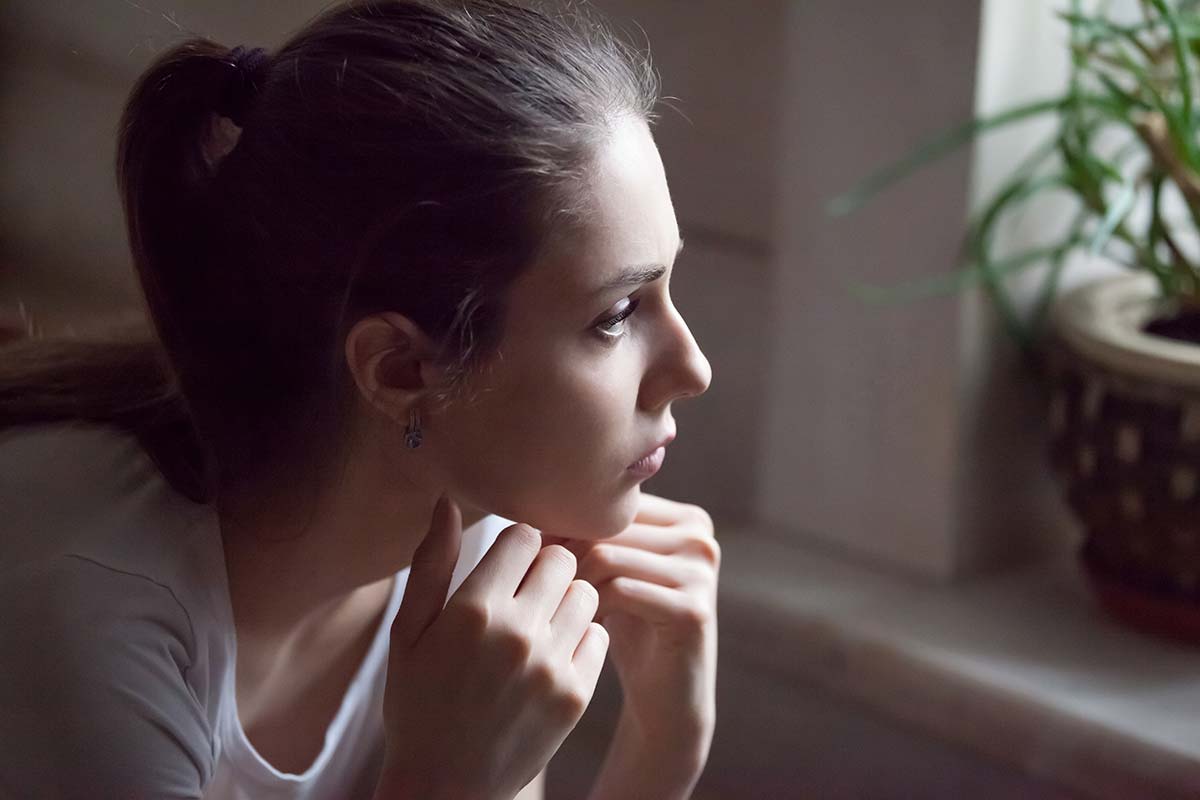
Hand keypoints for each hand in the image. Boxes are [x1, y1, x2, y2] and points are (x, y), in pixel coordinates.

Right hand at [374, 495, 608, 799]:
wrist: (444, 786)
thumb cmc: (417, 704)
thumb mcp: (408, 633)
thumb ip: (431, 563)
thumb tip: (447, 500)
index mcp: (473, 610)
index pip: (525, 535)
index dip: (516, 544)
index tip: (506, 564)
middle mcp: (518, 633)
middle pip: (562, 558)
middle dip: (545, 566)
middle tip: (526, 590)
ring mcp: (551, 666)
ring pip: (587, 592)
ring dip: (567, 599)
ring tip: (540, 622)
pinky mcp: (576, 695)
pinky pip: (599, 635)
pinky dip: (582, 638)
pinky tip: (552, 654)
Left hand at [552, 493, 718, 766]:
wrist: (666, 700)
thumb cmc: (630, 628)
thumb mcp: (615, 571)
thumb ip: (595, 533)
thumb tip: (533, 501)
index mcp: (687, 519)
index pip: (610, 503)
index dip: (565, 527)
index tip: (535, 560)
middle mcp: (700, 538)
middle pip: (605, 526)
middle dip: (564, 555)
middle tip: (535, 587)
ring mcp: (701, 573)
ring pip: (606, 555)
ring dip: (570, 583)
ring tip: (553, 608)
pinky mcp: (693, 609)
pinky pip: (619, 590)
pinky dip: (587, 608)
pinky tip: (577, 628)